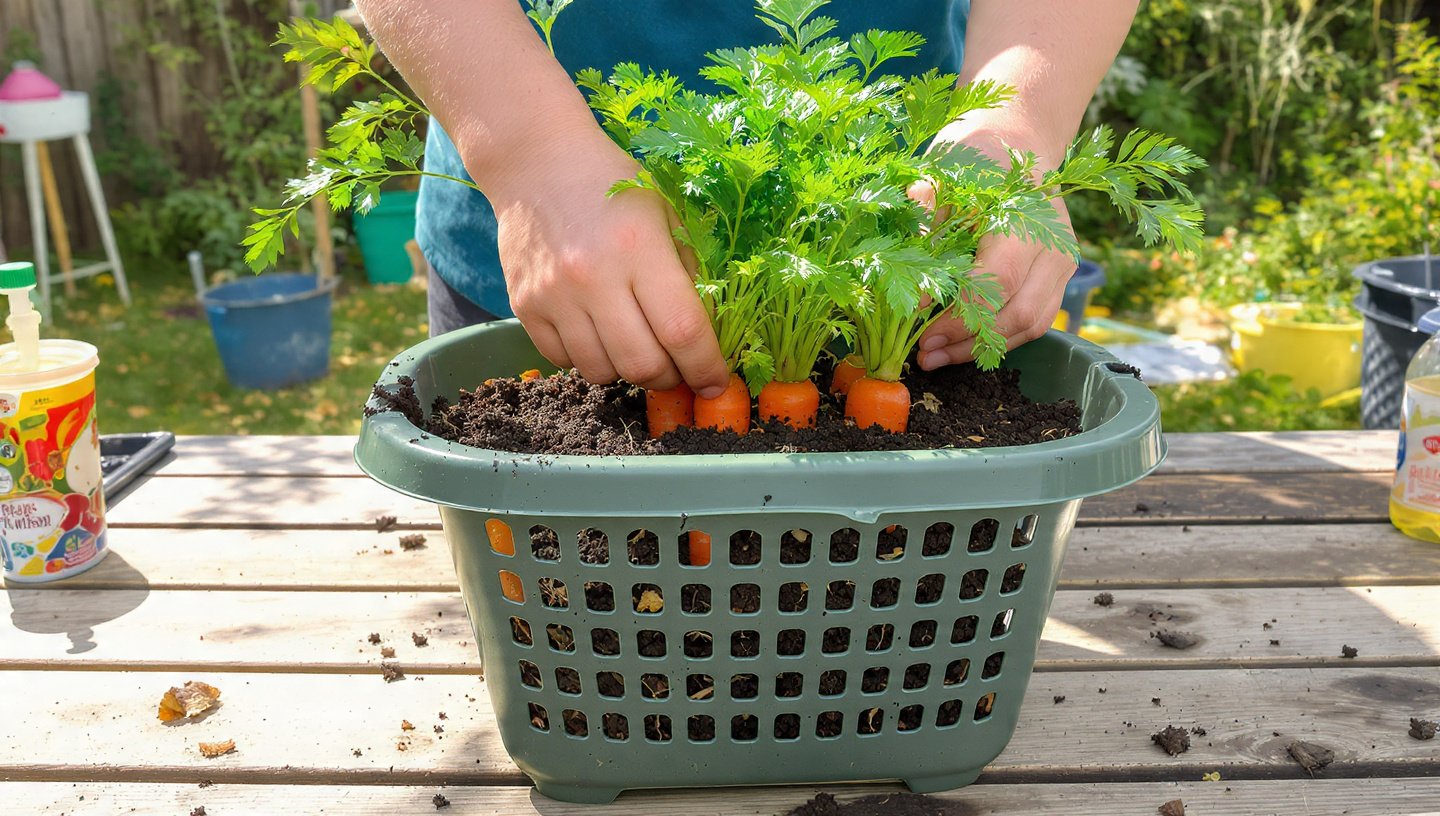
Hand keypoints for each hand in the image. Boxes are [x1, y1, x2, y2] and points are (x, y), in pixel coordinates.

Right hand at [485, 133, 730, 396]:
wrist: (536, 162)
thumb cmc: (612, 186)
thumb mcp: (665, 216)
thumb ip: (687, 276)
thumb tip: (705, 340)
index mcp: (640, 249)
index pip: (682, 331)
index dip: (706, 368)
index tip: (716, 382)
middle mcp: (594, 277)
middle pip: (642, 364)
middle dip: (669, 377)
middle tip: (675, 367)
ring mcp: (554, 295)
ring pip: (602, 372)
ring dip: (627, 371)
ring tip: (634, 346)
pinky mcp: (524, 305)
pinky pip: (564, 360)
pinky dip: (588, 359)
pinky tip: (597, 332)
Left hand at [911, 126, 1075, 370]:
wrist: (1020, 137)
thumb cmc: (974, 153)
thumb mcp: (941, 170)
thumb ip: (925, 218)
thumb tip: (916, 286)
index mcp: (1025, 217)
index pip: (998, 279)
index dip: (959, 309)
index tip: (919, 323)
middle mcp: (1053, 246)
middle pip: (1018, 313)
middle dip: (968, 341)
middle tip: (923, 353)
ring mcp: (1062, 265)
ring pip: (1030, 326)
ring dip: (982, 349)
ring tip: (937, 357)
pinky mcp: (1058, 278)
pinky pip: (1034, 321)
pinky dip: (998, 338)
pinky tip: (962, 344)